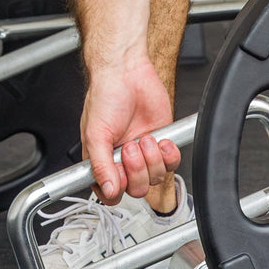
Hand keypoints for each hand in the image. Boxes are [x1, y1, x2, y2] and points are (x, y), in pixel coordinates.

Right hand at [81, 56, 179, 204]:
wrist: (128, 74)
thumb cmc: (105, 98)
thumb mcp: (95, 134)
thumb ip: (100, 165)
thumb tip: (108, 189)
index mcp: (102, 162)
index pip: (111, 194)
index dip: (118, 188)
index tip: (119, 172)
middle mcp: (124, 161)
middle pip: (137, 189)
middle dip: (137, 169)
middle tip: (130, 146)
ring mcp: (144, 154)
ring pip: (156, 178)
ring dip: (151, 158)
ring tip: (143, 137)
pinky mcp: (162, 143)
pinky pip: (172, 164)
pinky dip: (168, 154)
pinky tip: (160, 139)